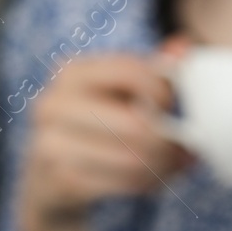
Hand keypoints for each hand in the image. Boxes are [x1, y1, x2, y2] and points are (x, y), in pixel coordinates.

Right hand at [18, 55, 189, 230]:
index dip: (163, 92)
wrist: (48, 180)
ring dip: (162, 165)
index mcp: (72, 72)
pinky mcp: (59, 181)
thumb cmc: (95, 127)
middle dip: (169, 140)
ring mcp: (51, 144)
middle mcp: (54, 104)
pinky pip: (122, 183)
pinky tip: (151, 180)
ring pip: (133, 159)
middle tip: (183, 147)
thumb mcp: (119, 93)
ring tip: (171, 164)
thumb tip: (182, 47)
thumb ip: (153, 70)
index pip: (132, 72)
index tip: (170, 108)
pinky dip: (147, 183)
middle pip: (136, 124)